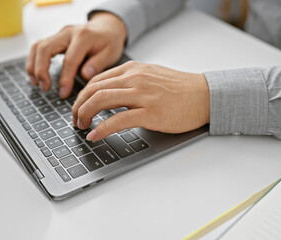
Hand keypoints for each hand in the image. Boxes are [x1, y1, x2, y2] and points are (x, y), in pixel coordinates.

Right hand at [26, 12, 126, 97]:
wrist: (107, 27)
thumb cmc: (109, 42)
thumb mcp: (111, 53)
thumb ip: (98, 64)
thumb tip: (84, 75)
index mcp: (84, 37)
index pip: (69, 59)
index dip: (64, 78)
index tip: (63, 93)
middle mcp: (68, 32)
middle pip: (46, 49)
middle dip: (42, 70)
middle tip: (45, 88)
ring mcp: (60, 34)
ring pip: (38, 46)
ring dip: (33, 66)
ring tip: (36, 83)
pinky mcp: (55, 37)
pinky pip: (38, 47)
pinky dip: (33, 61)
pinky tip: (36, 75)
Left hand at [72, 61, 210, 140]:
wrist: (205, 95)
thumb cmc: (180, 89)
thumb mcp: (151, 76)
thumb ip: (130, 81)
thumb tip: (109, 93)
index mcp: (133, 69)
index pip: (97, 80)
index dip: (82, 96)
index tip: (78, 107)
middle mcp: (135, 78)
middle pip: (94, 89)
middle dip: (78, 106)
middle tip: (75, 119)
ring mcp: (142, 94)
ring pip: (101, 100)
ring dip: (85, 115)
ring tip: (81, 127)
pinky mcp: (150, 112)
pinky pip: (118, 119)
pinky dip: (101, 128)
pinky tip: (94, 135)